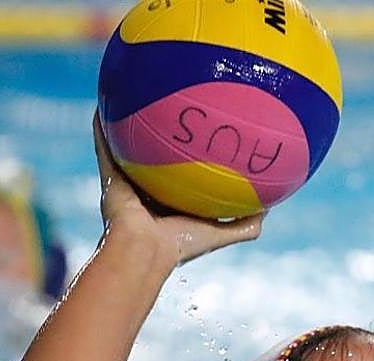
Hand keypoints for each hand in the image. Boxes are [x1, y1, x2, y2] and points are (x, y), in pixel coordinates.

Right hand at [92, 113, 263, 270]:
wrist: (143, 251)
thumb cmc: (181, 245)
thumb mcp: (222, 233)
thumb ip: (247, 223)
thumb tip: (270, 206)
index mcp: (171, 205)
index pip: (181, 178)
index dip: (189, 159)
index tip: (202, 138)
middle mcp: (148, 193)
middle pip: (154, 159)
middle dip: (160, 138)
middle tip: (170, 109)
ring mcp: (127, 184)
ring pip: (127, 148)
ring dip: (128, 125)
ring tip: (132, 96)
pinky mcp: (109, 178)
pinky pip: (104, 146)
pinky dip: (102, 126)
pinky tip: (105, 102)